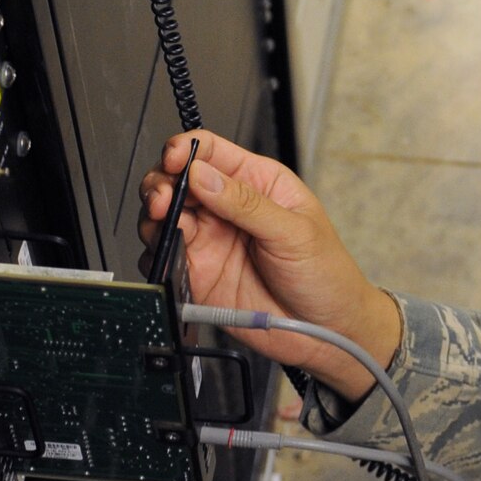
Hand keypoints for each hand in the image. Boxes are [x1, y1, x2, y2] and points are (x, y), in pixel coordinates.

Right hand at [136, 130, 399, 399]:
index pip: (211, 152)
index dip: (185, 150)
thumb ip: (246, 203)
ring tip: (160, 224)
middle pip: (178, 180)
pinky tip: (164, 255)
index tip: (174, 161)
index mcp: (256, 183)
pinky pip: (163, 258)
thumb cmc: (326, 274)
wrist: (327, 330)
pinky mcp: (198, 274)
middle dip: (161, 183)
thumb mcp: (294, 232)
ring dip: (153, 217)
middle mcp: (227, 209)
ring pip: (164, 217)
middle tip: (162, 200)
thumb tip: (203, 175)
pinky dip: (154, 254)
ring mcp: (210, 241)